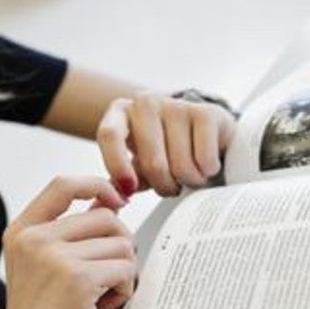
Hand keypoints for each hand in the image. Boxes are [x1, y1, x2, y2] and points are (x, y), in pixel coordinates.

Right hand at [0, 176, 135, 308]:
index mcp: (23, 230)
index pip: (63, 184)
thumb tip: (110, 199)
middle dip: (119, 244)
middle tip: (108, 273)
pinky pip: (126, 268)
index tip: (118, 200)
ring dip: (123, 271)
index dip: (98, 185)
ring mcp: (55, 257)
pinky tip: (105, 305)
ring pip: (122, 243)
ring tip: (101, 293)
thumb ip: (71, 231)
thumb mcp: (43, 262)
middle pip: (106, 216)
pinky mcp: (78, 278)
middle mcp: (35, 239)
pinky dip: (125, 289)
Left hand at [97, 92, 235, 196]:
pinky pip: (204, 159)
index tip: (129, 190)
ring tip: (189, 173)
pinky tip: (205, 164)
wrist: (201, 133)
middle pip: (152, 161)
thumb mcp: (136, 165)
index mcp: (120, 112)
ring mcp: (177, 104)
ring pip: (181, 165)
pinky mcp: (206, 112)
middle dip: (164, 186)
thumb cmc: (162, 151)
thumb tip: (101, 205)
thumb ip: (119, 183)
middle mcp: (146, 103)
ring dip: (189, 180)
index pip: (110, 135)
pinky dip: (207, 171)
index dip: (117, 165)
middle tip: (170, 187)